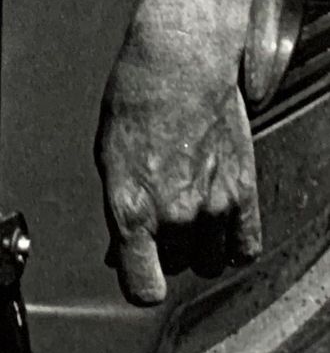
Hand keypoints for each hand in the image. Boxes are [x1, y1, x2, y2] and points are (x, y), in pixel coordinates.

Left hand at [96, 5, 261, 305]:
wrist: (180, 65)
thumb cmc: (135, 99)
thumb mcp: (108, 156)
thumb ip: (120, 207)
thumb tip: (123, 244)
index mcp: (131, 209)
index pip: (142, 287)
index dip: (139, 284)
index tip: (137, 274)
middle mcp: (173, 215)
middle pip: (173, 266)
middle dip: (162, 249)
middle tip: (157, 216)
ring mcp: (212, 208)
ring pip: (209, 261)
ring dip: (198, 246)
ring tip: (187, 213)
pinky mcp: (243, 194)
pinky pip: (245, 247)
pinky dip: (233, 244)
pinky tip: (220, 225)